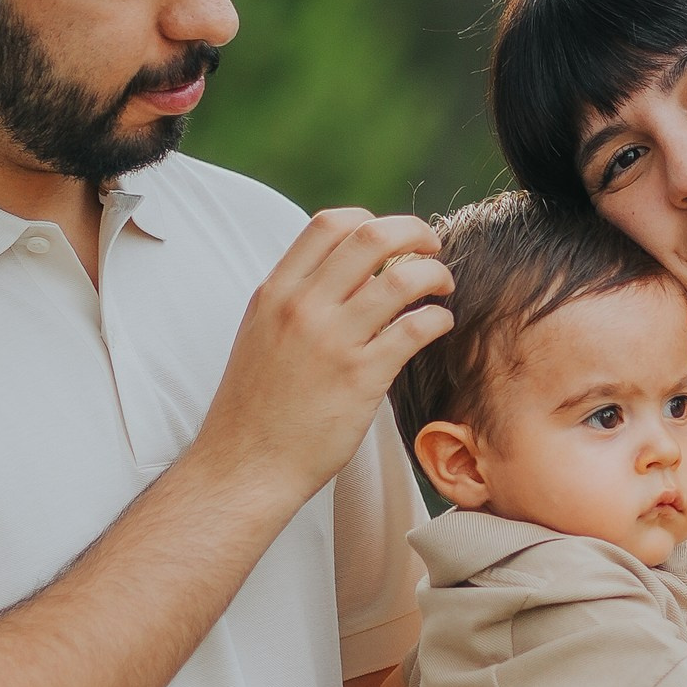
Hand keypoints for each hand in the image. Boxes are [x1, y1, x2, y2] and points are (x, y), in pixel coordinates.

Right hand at [191, 209, 453, 530]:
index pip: (330, 223)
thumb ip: (296, 300)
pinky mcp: (361, 378)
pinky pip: (415, 328)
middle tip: (432, 247)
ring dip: (435, 274)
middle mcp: (303, 307)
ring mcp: (333, 341)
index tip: (390, 239)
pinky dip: (438, 318)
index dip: (371, 220)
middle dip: (414, 232)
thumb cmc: (255, 408)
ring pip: (403, 278)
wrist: (244, 466)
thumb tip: (346, 275)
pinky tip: (439, 325)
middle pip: (372, 237)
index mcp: (276, 292)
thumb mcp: (260, 335)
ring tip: (442, 288)